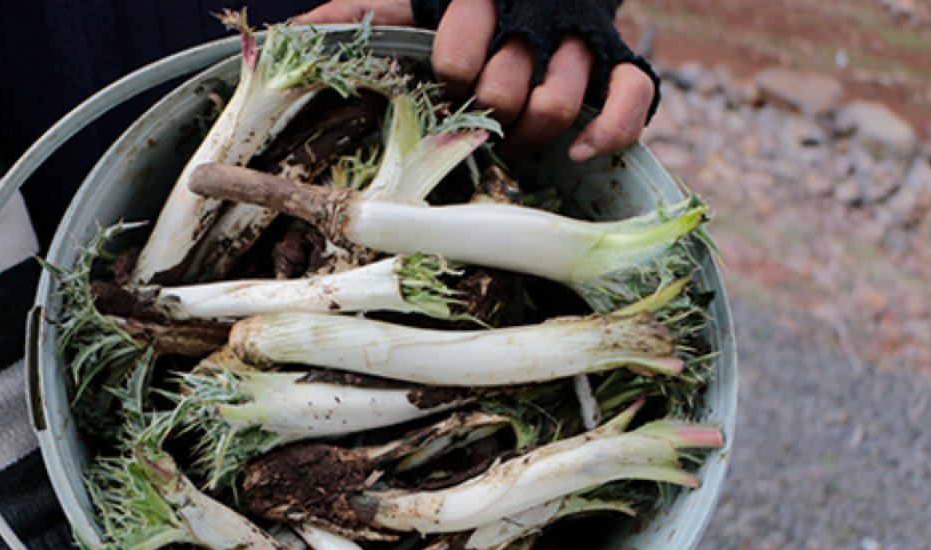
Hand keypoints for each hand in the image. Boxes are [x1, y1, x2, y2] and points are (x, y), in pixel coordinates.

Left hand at [296, 0, 654, 160]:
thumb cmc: (454, 9)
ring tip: (517, 137)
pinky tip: (579, 153)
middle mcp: (535, 20)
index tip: (444, 81)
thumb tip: (295, 33)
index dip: (449, 75)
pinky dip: (610, 130)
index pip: (460, 51)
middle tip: (478, 117)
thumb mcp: (406, 1)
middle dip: (486, 111)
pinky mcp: (622, 66)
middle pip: (507, 87)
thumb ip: (358, 12)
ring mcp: (582, 44)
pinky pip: (635, 98)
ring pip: (565, 98)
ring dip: (535, 128)